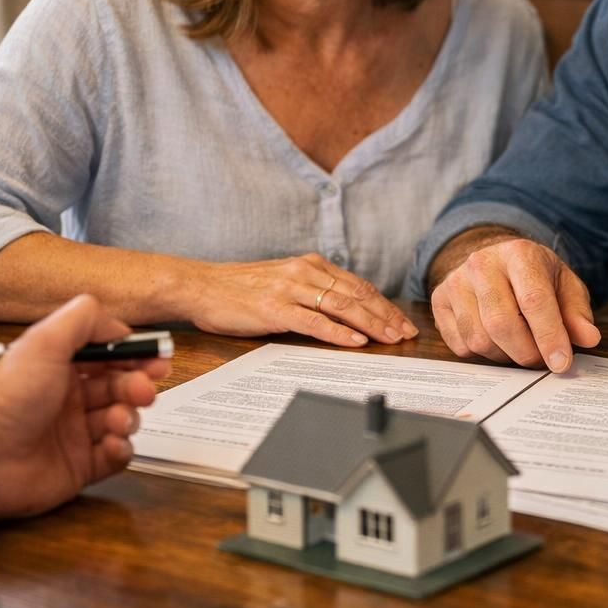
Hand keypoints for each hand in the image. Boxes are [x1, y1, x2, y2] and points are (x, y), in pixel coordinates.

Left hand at [0, 294, 170, 519]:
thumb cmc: (6, 399)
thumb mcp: (43, 342)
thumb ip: (83, 320)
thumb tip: (120, 324)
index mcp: (57, 366)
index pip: (107, 355)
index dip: (134, 355)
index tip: (157, 357)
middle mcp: (67, 397)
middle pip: (119, 385)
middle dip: (137, 384)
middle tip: (145, 390)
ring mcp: (74, 433)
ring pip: (122, 419)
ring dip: (129, 416)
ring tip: (119, 420)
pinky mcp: (79, 467)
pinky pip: (115, 456)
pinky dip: (121, 449)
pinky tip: (111, 444)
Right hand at [190, 253, 416, 346]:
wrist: (200, 285)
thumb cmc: (238, 288)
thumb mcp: (282, 280)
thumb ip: (311, 289)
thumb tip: (342, 308)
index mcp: (310, 265)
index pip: (357, 285)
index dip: (383, 304)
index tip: (401, 321)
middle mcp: (305, 272)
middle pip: (356, 295)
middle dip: (385, 315)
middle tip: (407, 334)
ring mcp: (291, 289)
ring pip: (341, 306)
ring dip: (370, 324)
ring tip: (391, 339)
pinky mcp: (275, 308)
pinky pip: (314, 321)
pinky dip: (337, 332)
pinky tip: (355, 342)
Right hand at [431, 238, 599, 371]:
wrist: (494, 260)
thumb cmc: (534, 277)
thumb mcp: (564, 287)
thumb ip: (576, 313)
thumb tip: (588, 338)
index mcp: (519, 254)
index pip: (533, 300)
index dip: (549, 336)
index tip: (561, 363)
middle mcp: (482, 263)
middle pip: (502, 324)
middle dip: (526, 353)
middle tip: (542, 361)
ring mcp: (456, 281)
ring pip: (479, 339)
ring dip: (504, 356)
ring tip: (520, 347)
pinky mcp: (439, 300)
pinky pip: (460, 345)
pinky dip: (482, 354)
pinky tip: (496, 341)